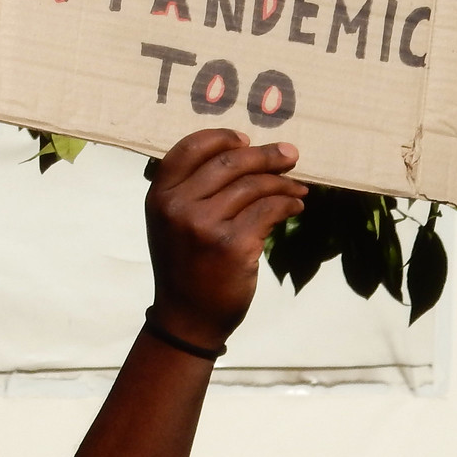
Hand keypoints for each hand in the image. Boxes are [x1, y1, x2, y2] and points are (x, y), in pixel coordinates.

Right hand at [145, 129, 305, 349]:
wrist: (187, 318)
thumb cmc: (185, 266)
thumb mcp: (172, 223)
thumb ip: (193, 190)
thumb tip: (245, 152)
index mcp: (160, 196)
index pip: (190, 148)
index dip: (222, 138)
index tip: (246, 139)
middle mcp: (178, 207)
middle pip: (230, 163)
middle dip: (265, 155)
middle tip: (291, 154)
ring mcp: (205, 226)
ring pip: (254, 186)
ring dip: (282, 183)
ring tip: (297, 187)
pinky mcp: (233, 245)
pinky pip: (269, 210)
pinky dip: (288, 203)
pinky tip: (296, 205)